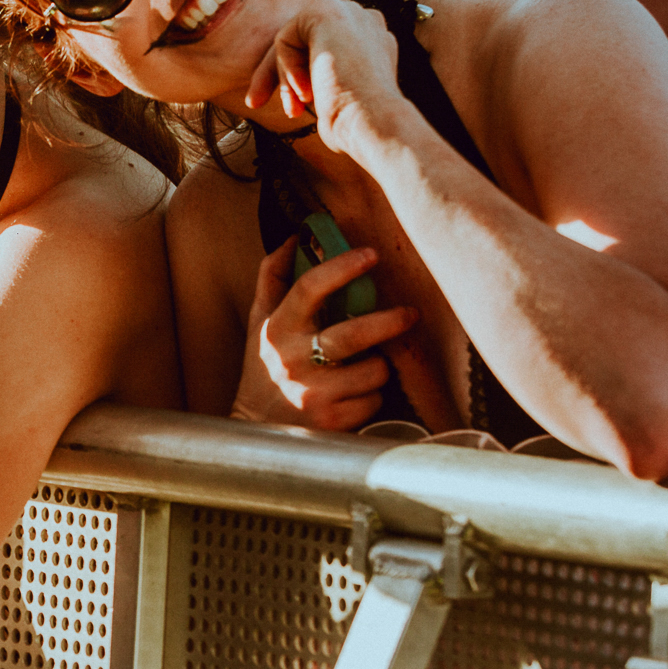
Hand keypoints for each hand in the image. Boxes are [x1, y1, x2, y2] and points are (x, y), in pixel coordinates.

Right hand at [230, 237, 418, 431]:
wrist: (257, 429)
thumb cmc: (265, 368)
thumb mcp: (261, 322)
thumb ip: (273, 278)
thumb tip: (295, 238)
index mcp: (278, 328)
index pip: (308, 288)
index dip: (341, 267)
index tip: (370, 254)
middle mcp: (293, 360)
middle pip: (352, 334)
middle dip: (389, 321)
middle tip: (411, 313)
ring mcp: (312, 393)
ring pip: (373, 370)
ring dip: (378, 366)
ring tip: (364, 367)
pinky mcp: (331, 421)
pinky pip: (373, 400)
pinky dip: (372, 396)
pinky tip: (353, 396)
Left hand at [244, 0, 405, 151]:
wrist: (374, 122)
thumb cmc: (358, 123)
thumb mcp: (337, 95)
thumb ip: (320, 76)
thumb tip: (298, 81)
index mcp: (373, 40)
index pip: (322, 48)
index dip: (297, 75)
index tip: (289, 109)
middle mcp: (364, 20)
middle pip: (303, 41)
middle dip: (278, 74)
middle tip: (255, 102)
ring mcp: (349, 12)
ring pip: (293, 40)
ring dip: (284, 77)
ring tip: (293, 109)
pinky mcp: (327, 12)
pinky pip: (285, 38)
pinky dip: (286, 68)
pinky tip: (305, 92)